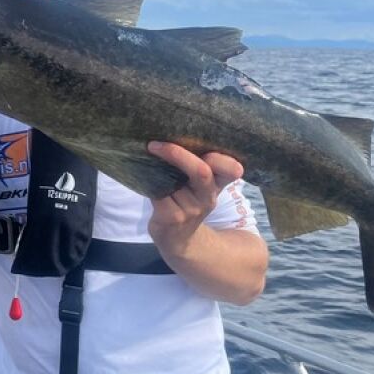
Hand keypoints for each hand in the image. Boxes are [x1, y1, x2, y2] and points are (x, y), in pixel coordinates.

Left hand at [146, 142, 243, 257]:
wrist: (178, 239)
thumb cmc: (186, 202)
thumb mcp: (199, 186)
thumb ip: (198, 164)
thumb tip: (173, 133)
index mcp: (217, 184)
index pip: (231, 169)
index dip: (224, 159)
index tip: (204, 146)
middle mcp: (207, 197)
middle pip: (201, 171)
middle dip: (178, 154)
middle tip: (155, 144)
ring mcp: (190, 209)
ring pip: (172, 180)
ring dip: (156, 167)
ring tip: (146, 157)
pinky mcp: (172, 218)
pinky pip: (159, 193)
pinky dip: (149, 182)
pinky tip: (143, 175)